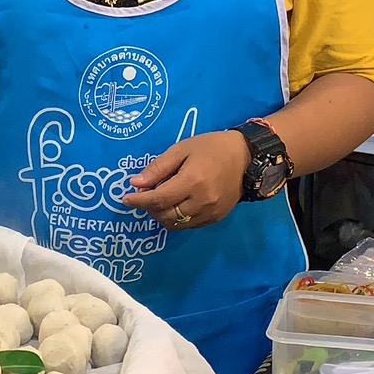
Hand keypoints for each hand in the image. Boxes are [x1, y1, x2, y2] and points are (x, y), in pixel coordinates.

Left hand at [121, 130, 247, 231]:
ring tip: (160, 200)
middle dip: (149, 208)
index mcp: (192, 181)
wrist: (247, 157)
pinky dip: (177, 218)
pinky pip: (189, 225)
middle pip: (165, 216)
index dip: (139, 201)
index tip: (126, 199)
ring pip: (176, 225)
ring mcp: (210, 213)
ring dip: (162, 216)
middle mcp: (202, 201)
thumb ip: (158, 168)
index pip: (158, 199)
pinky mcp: (216, 218)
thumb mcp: (182, 149)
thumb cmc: (211, 147)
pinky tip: (177, 204)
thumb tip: (135, 183)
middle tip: (145, 195)